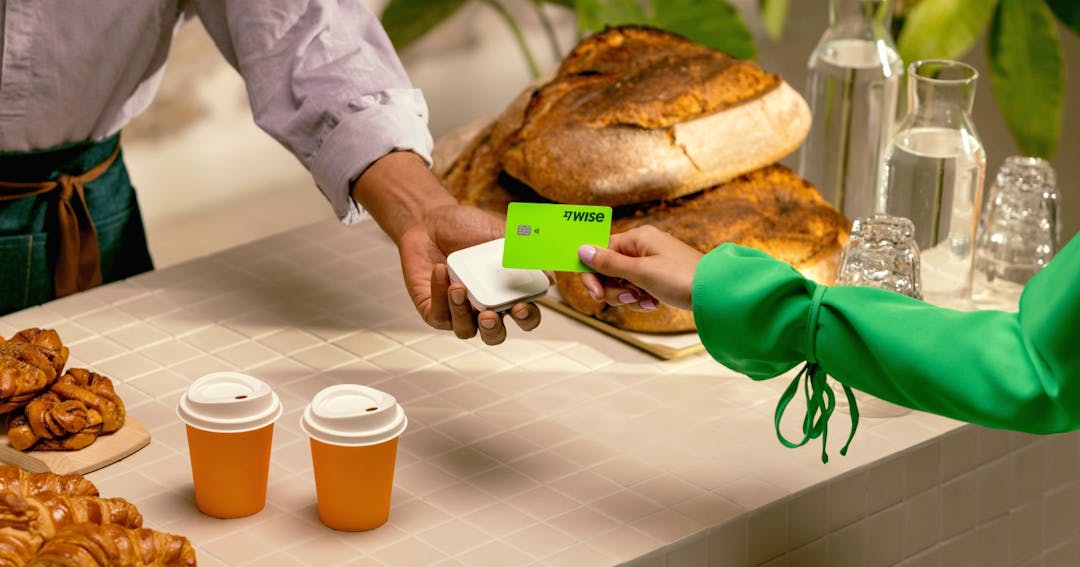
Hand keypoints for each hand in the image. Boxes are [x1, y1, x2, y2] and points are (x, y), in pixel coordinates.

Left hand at [398, 204, 543, 343]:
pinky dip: (440, 295)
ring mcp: (458, 311)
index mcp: (507, 294)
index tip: (520, 306)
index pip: (525, 317)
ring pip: (466, 331)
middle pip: (495, 336)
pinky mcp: (434, 309)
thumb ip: (524, 253)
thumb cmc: (468, 228)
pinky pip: (439, 315)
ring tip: (458, 288)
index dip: (527, 318)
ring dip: (462, 313)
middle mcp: (485, 308)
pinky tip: (441, 271)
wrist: (432, 220)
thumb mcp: (500, 235)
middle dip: (493, 330)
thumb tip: (550, 276)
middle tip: (489, 315)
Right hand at [577, 225, 702, 310]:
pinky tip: (653, 303)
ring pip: (622, 282)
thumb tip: (582, 249)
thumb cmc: (681, 278)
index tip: (595, 294)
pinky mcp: (659, 277)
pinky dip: (641, 298)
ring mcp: (651, 262)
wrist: (715, 293)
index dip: (592, 274)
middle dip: (614, 289)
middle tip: (629, 298)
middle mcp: (643, 246)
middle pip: (609, 269)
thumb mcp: (640, 272)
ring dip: (629, 296)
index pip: (599, 251)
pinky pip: (637, 288)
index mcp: (637, 238)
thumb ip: (608, 262)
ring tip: (646, 300)